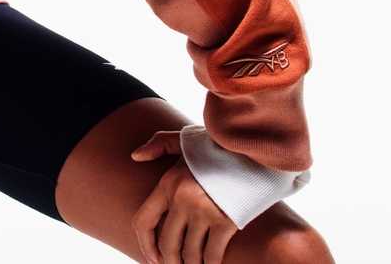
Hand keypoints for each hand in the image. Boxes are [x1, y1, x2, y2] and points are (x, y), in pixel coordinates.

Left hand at [130, 130, 237, 263]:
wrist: (255, 146)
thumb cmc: (221, 145)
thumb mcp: (186, 139)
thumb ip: (159, 144)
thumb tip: (135, 156)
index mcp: (168, 182)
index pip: (144, 221)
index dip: (145, 245)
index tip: (152, 258)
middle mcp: (182, 198)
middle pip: (167, 244)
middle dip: (170, 261)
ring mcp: (203, 211)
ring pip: (190, 253)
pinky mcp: (226, 220)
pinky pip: (212, 254)